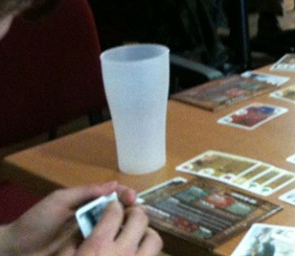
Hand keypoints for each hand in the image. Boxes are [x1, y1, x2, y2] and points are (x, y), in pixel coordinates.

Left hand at [0, 182, 161, 255]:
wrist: (15, 251)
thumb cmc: (36, 222)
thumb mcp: (59, 201)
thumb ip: (84, 192)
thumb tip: (113, 184)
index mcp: (86, 203)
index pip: (112, 195)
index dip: (124, 195)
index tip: (133, 200)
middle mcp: (91, 219)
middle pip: (117, 212)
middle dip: (131, 211)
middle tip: (139, 215)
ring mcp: (88, 237)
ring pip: (113, 230)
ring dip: (124, 228)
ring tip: (134, 230)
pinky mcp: (85, 252)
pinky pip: (102, 246)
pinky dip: (113, 244)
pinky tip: (120, 243)